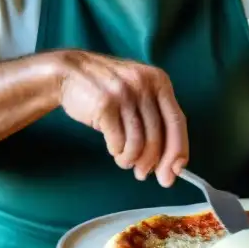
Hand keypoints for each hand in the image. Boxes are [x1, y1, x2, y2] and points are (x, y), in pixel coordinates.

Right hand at [52, 49, 187, 186]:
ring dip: (131, 159)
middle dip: (152, 162)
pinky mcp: (104, 104)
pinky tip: (113, 148)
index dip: (178, 150)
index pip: (177, 121)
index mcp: (159, 81)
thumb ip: (156, 117)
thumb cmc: (108, 89)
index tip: (176, 171)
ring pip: (137, 142)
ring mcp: (124, 93)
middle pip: (158, 135)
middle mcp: (144, 84)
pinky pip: (118, 141)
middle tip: (143, 174)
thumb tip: (172, 161)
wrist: (70, 72)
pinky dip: (117, 151)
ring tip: (124, 160)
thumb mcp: (138, 91)